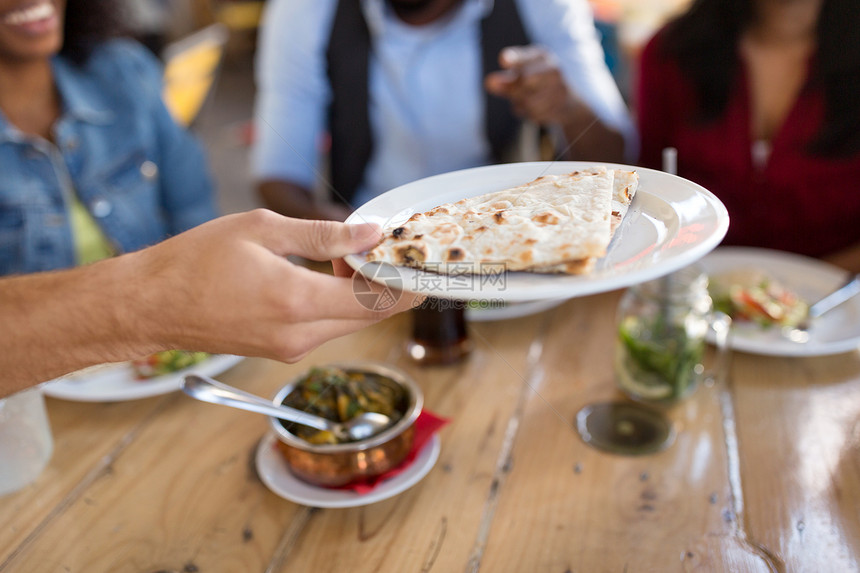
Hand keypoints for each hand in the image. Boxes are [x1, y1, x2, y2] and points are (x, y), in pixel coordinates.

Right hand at [129, 209, 418, 362]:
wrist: (149, 306)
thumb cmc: (195, 262)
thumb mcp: (261, 231)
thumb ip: (323, 234)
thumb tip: (369, 233)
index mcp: (297, 301)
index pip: (377, 301)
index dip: (407, 285)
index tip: (424, 266)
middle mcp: (300, 335)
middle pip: (369, 316)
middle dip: (384, 285)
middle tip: (380, 248)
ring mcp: (290, 348)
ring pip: (349, 323)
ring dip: (358, 294)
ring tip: (341, 257)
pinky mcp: (281, 351)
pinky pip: (326, 328)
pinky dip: (336, 304)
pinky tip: (319, 276)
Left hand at [484, 45, 581, 126]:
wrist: (568, 103)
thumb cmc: (538, 85)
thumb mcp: (521, 78)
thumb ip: (504, 81)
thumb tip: (488, 82)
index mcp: (541, 56)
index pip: (525, 56)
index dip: (515, 59)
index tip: (503, 60)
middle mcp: (553, 69)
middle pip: (524, 80)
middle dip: (515, 90)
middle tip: (516, 92)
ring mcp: (559, 88)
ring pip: (528, 101)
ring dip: (521, 105)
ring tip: (528, 101)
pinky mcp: (560, 106)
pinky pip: (534, 114)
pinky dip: (529, 114)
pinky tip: (536, 109)